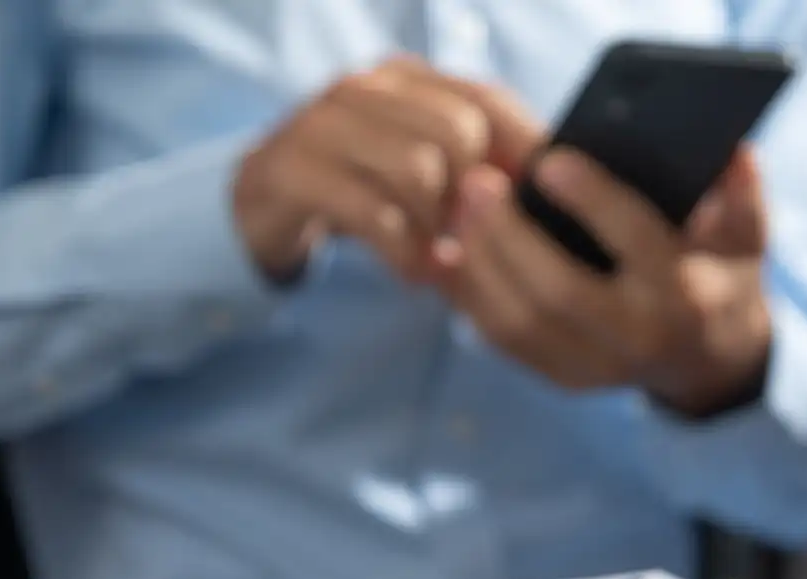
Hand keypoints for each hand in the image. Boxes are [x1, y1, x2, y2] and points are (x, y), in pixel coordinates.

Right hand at [232, 55, 542, 284]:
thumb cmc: (360, 189)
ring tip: (436, 256)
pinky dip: (404, 252)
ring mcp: (324, 122)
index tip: (533, 209)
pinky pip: (373, 212)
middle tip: (466, 237)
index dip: (522, 156)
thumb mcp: (420, 172)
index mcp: (408, 79)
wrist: (261, 206)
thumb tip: (545, 192)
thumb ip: (477, 170)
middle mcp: (366, 87)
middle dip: (472, 198)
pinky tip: (411, 271)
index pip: (488, 100)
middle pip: (459, 133)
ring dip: (437, 228)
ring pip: (418, 169)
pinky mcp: (293, 168)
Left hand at [439, 146, 775, 417]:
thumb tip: (731, 152)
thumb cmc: (720, 271)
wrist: (711, 356)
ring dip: (479, 263)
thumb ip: (739, 193)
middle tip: (477, 182)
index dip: (591, 199)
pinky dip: (468, 296)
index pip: (633, 241)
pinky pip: (502, 340)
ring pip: (519, 322)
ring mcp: (597, 368)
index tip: (548, 160)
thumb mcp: (745, 232)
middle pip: (558, 291)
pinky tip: (447, 251)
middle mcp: (638, 338)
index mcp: (685, 294)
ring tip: (458, 209)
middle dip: (509, 235)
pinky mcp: (564, 379)